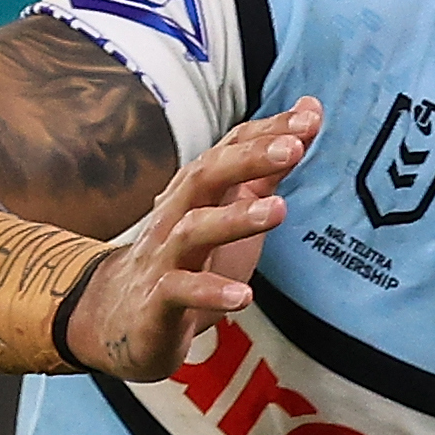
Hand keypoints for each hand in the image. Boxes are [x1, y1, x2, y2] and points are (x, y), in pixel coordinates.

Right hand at [61, 97, 317, 379]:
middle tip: (294, 147)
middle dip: (249, 159)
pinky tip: (243, 297)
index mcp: (198, 193)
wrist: (124, 318)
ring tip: (279, 210)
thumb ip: (266, 174)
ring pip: (194, 229)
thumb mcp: (232, 212)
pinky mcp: (158, 300)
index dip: (268, 132)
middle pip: (206, 175)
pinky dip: (211, 292)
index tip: (310, 116)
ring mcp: (165, 256)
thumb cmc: (190, 259)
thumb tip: (304, 122)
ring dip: (236, 218)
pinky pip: (181, 291)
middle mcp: (178, 215)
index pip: (230, 150)